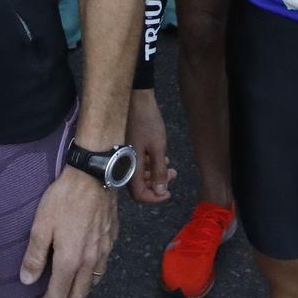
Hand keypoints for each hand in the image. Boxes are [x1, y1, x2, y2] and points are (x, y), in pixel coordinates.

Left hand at [19, 166, 118, 297]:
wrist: (94, 176)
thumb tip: (27, 280)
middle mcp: (90, 261)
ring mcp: (104, 250)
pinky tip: (87, 268)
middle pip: (79, 293)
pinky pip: (103, 265)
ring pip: (94, 281)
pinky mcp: (112, 238)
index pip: (59, 293)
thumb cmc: (64, 199)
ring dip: (80, 291)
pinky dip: (93, 275)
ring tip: (69, 290)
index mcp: (70, 260)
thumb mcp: (41, 225)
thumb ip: (35, 256)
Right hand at [128, 89, 173, 204]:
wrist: (135, 99)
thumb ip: (159, 171)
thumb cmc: (147, 122)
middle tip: (174, 177)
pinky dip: (150, 165)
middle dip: (158, 185)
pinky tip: (163, 158)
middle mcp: (123, 165)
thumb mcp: (158, 147)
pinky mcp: (127, 149)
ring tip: (172, 167)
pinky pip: (138, 164)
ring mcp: (124, 156)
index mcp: (129, 167)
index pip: (139, 195)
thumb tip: (161, 192)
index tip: (168, 194)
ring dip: (156, 174)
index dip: (155, 198)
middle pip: (140, 186)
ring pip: (140, 175)